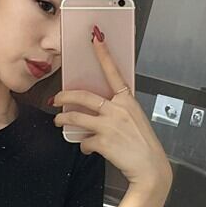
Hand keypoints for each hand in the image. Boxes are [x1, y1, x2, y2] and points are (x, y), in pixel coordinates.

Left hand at [52, 26, 172, 193]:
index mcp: (128, 101)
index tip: (95, 37)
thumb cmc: (143, 145)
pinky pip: (84, 141)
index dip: (103, 54)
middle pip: (83, 96)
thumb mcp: (135, 120)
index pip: (114, 72)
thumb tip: (97, 110)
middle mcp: (118, 109)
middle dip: (64, 96)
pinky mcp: (103, 141)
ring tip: (59, 122)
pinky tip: (87, 148)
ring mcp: (110, 125)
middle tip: (56, 98)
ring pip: (76, 117)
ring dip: (64, 120)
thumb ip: (117, 110)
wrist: (150, 169)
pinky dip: (83, 145)